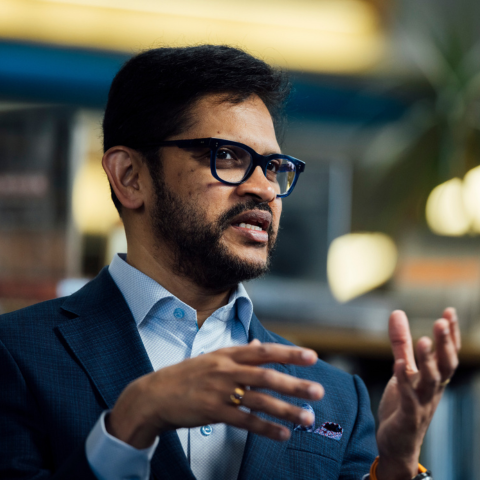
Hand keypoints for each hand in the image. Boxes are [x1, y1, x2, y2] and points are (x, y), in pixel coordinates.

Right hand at [106, 340, 323, 448]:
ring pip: (259, 400)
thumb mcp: (212, 358)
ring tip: (308, 417)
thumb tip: (259, 344)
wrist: (155, 394)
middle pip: (266, 376)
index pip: (263, 351)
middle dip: (294, 384)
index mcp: (227, 354)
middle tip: (318, 391)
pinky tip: (282, 435)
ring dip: (285, 409)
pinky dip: (265, 428)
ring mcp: (219, 391)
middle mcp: (226, 370)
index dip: (289, 353)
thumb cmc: (187, 375)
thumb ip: (238, 353)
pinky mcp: (213, 412)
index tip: (312, 356)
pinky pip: (245, 421)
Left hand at [376, 308, 459, 479]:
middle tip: (442, 322)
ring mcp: (422, 404)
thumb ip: (401, 343)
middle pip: (444, 366)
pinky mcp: (407, 416)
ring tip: (423, 340)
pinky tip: (398, 365)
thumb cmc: (404, 404)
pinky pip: (408, 398)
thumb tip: (397, 312)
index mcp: (434, 379)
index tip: (449, 311)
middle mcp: (432, 390)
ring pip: (430, 382)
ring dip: (428, 362)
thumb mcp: (403, 369)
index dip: (450, 335)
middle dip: (445, 344)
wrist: (398, 444)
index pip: (447, 354)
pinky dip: (404, 382)